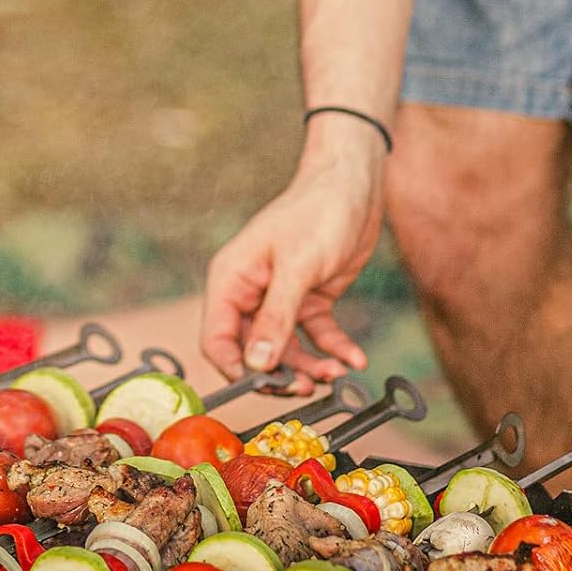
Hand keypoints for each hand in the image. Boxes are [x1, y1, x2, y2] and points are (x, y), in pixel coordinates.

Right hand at [202, 138, 384, 383]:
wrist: (354, 183)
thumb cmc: (317, 212)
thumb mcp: (297, 267)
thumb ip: (276, 318)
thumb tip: (257, 365)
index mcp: (231, 281)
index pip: (217, 339)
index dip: (235, 369)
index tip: (265, 387)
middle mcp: (251, 293)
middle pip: (253, 351)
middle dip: (279, 374)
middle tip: (308, 387)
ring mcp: (281, 298)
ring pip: (287, 350)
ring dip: (310, 367)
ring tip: (337, 373)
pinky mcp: (310, 299)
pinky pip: (316, 335)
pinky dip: (334, 349)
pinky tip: (354, 358)